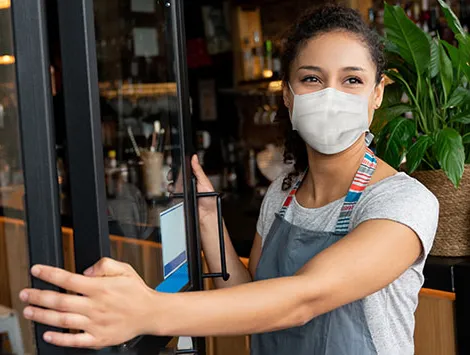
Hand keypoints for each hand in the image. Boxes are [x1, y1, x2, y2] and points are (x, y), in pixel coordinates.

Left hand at [19, 258, 158, 347]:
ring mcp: (95, 323)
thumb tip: (85, 271)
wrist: (151, 313)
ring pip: (62, 320)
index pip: (68, 279)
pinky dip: (59, 339)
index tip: (36, 270)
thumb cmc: (136, 292)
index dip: (49, 274)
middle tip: (25, 294)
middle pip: (60, 300)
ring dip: (43, 315)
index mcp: (100, 288)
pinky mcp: (98, 338)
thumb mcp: (124, 269)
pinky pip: (75, 340)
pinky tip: (48, 334)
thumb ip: (104, 264)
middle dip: (38, 296)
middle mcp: (95, 305)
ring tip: (29, 311)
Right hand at [168, 155, 216, 222]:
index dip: (179, 166)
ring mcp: (184, 192)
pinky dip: (171, 193)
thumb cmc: (210, 200)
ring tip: (173, 186)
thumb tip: (195, 158)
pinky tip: (173, 193)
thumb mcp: (205, 182)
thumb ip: (198, 170)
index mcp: (195, 178)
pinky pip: (172, 195)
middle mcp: (189, 184)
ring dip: (171, 184)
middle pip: (177, 177)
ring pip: (173, 185)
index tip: (174, 165)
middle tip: (171, 175)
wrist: (207, 215)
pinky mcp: (180, 200)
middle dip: (172, 175)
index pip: (185, 169)